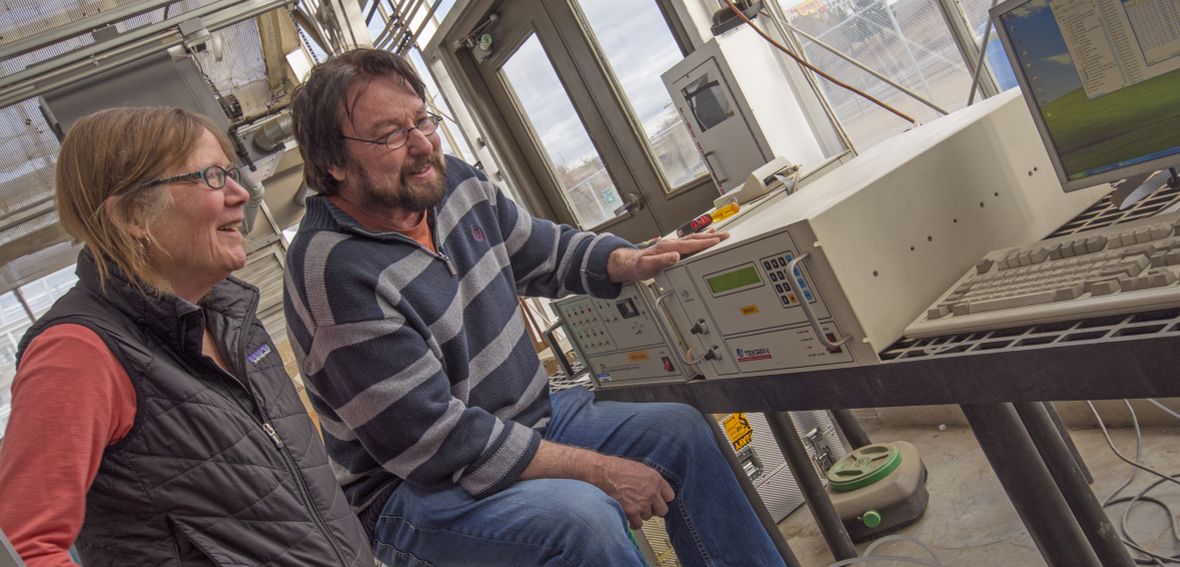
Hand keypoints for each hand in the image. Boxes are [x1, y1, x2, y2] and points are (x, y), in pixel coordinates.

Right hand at [591, 455, 675, 528]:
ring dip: (641, 514)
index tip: (658, 501)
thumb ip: (650, 480)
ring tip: (633, 508)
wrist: (602, 472)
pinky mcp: (631, 511)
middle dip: (654, 510)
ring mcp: (642, 503)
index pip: (670, 496)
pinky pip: (638, 524)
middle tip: (646, 507)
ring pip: (649, 517)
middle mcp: (652, 492)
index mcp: (656, 479)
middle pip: (663, 510)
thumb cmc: (616, 468)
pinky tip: (629, 518)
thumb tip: (655, 489)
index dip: (662, 499)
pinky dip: (633, 523)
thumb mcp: (639, 468)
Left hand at [609, 229, 729, 281]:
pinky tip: (706, 236)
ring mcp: (673, 244)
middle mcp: (672, 243)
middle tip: (726, 235)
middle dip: (712, 236)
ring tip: (721, 234)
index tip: (717, 240)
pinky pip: (690, 240)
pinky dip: (701, 237)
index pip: (691, 244)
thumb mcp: (648, 266)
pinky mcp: (674, 246)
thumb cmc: (639, 266)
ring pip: (694, 238)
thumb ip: (662, 261)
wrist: (631, 263)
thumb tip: (675, 257)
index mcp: (668, 247)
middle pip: (696, 238)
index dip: (705, 243)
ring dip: (708, 235)